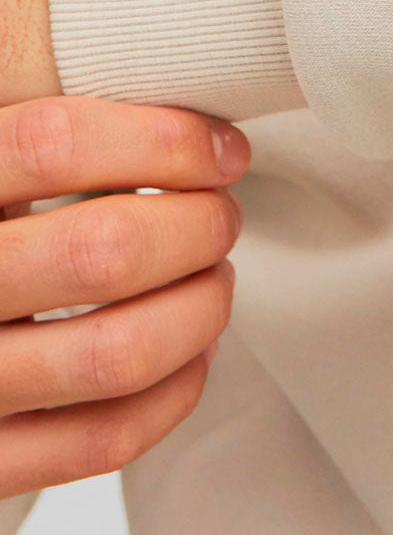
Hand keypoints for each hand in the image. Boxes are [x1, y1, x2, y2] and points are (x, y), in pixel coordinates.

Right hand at [0, 95, 250, 498]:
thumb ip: (30, 139)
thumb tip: (161, 95)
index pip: (52, 142)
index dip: (162, 140)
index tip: (219, 147)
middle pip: (102, 252)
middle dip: (198, 226)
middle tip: (220, 213)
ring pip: (116, 352)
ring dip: (200, 309)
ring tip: (214, 277)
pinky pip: (104, 438)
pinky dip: (175, 391)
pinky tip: (191, 353)